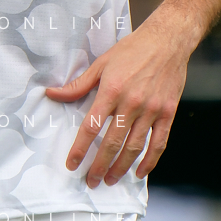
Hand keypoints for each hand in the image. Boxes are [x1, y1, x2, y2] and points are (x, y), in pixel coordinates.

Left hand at [45, 9, 194, 187]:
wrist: (168, 40)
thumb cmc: (133, 49)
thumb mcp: (102, 63)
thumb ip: (78, 84)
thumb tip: (52, 94)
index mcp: (112, 90)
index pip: (91, 126)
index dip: (80, 148)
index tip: (72, 164)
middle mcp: (131, 103)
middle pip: (112, 142)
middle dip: (99, 166)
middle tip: (91, 181)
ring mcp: (151, 109)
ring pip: (134, 147)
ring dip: (121, 167)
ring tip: (110, 180)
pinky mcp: (167, 113)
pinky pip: (159, 143)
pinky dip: (149, 161)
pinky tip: (139, 172)